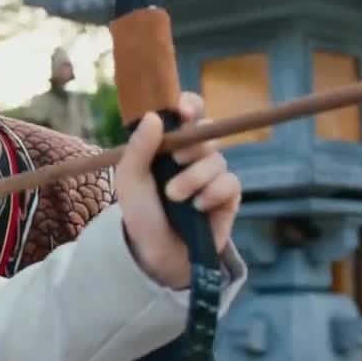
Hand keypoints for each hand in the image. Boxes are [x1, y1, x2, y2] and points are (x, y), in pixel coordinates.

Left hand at [116, 92, 241, 288]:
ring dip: (196, 177)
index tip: (183, 112)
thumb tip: (154, 116)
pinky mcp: (228, 197)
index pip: (186, 113)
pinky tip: (199, 207)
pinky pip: (231, 182)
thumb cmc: (141, 215)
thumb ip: (138, 148)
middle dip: (194, 143)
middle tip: (178, 159)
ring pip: (217, 159)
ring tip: (176, 197)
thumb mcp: (130, 181)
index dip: (189, 105)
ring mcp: (212, 176)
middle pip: (208, 131)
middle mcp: (192, 156)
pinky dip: (214, 192)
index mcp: (168, 146)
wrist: (156, 255)